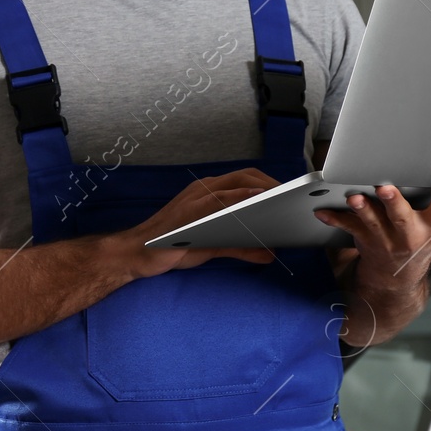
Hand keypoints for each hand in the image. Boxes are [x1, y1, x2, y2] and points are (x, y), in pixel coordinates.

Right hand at [119, 167, 281, 276]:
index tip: (290, 193)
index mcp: (209, 193)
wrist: (137, 252)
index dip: (270, 182)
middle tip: (292, 199)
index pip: (245, 180)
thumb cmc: (171, 246)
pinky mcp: (191, 210)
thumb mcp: (212, 247)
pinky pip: (220, 198)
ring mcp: (197, 197)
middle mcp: (204, 189)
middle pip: (245, 176)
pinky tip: (258, 200)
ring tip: (283, 200)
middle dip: (272, 183)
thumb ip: (240, 248)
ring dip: (262, 188)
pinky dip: (241, 197)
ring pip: (236, 183)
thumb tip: (269, 255)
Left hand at [314, 155, 430, 288]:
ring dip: (363, 210)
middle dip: (394, 203)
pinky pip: (349, 229)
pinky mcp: (365, 241)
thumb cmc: (428, 244)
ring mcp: (387, 240)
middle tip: (385, 187)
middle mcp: (412, 235)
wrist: (397, 280)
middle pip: (404, 218)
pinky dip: (336, 219)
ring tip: (354, 197)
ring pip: (374, 224)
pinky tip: (323, 210)